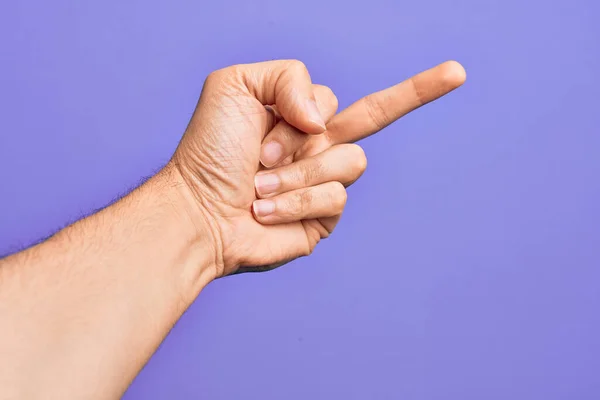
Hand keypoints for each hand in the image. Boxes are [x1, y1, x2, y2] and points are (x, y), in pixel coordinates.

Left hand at [172, 60, 464, 276]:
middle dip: (425, 87)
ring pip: (352, 163)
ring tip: (260, 186)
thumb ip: (288, 75)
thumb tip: (324, 120)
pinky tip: (264, 210)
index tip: (263, 125)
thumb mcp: (235, 86)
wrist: (197, 210)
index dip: (308, 107)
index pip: (333, 94)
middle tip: (371, 108)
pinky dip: (295, 201)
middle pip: (381, 113)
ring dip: (299, 173)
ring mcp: (324, 184)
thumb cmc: (210, 151)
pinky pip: (336, 198)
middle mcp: (317, 147)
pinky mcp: (324, 219)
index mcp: (298, 116)